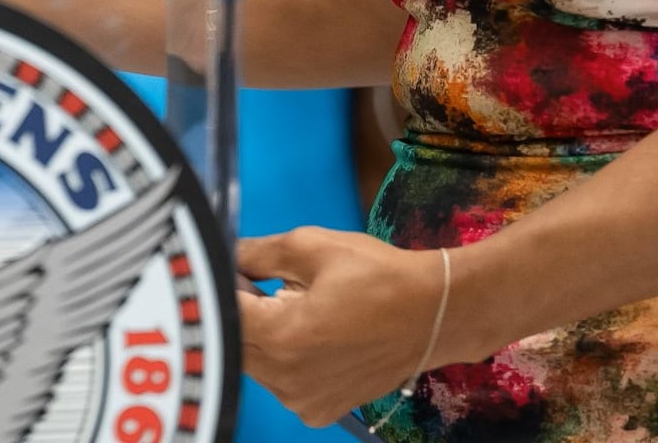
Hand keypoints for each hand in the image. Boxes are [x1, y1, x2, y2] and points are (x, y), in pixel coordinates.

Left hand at [237, 227, 463, 426]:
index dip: (224, 286)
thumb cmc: (379, 278)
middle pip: (237, 342)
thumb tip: (228, 256)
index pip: (225, 313)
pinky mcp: (318, 411)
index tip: (233, 269)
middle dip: (243, 312)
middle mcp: (286, 379)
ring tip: (298, 309)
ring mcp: (302, 401)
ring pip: (257, 365)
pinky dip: (286, 359)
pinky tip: (314, 335)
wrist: (433, 316)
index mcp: (281, 337)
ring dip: (265, 337)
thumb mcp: (314, 247)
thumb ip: (259, 253)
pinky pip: (282, 382)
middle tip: (265, 283)